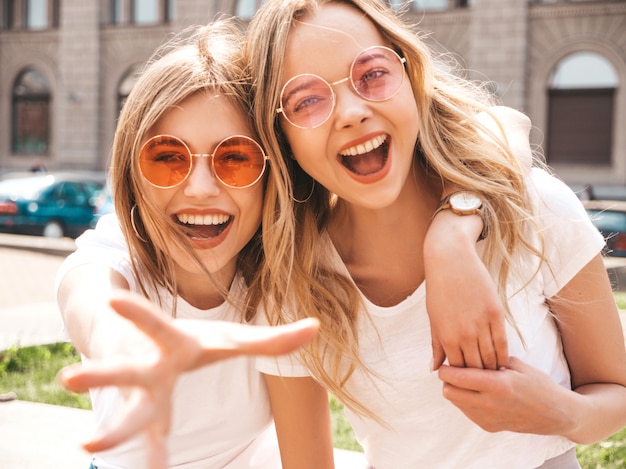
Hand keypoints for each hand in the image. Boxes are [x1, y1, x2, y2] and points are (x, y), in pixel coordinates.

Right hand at [58, 290, 318, 468]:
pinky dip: (155, 455)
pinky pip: (150, 438)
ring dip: (111, 429)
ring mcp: (143, 394)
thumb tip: (317, 327)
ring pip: (125, 412)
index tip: (115, 300)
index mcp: (171, 344)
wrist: (146, 346)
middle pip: (125, 373)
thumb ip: (272, 339)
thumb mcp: (230, 338)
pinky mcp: (145, 412)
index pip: (155, 325)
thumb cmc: (191, 340)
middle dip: (101, 375)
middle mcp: (150, 368)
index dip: (138, 314)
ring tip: (87, 449)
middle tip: (69, 379)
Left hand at [424, 209, 507, 369]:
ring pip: (491, 357)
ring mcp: (482, 324)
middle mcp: (465, 334)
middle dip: (480, 379)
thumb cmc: (439, 290)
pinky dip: (503, 355)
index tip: (470, 385)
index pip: (459, 369)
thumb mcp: (433, 319)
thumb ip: (436, 345)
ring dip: (493, 370)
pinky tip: (504, 363)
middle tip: (486, 387)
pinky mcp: (496, 314)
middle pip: (477, 367)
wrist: (450, 261)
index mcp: (447, 337)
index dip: (465, 379)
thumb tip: (434, 369)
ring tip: (496, 378)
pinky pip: (503, 342)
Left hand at [438, 357, 573, 434]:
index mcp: (496, 384)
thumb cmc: (538, 384)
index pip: (456, 377)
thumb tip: (468, 351)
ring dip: (456, 390)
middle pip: (449, 392)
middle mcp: (489, 404)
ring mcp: (488, 418)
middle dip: (448, 380)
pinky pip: (466, 411)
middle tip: (457, 370)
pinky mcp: (489, 427)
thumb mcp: (517, 364)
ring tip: (470, 380)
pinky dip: (466, 400)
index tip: (449, 360)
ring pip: (455, 402)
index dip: (447, 368)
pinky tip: (479, 392)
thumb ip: (490, 358)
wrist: (556, 414)